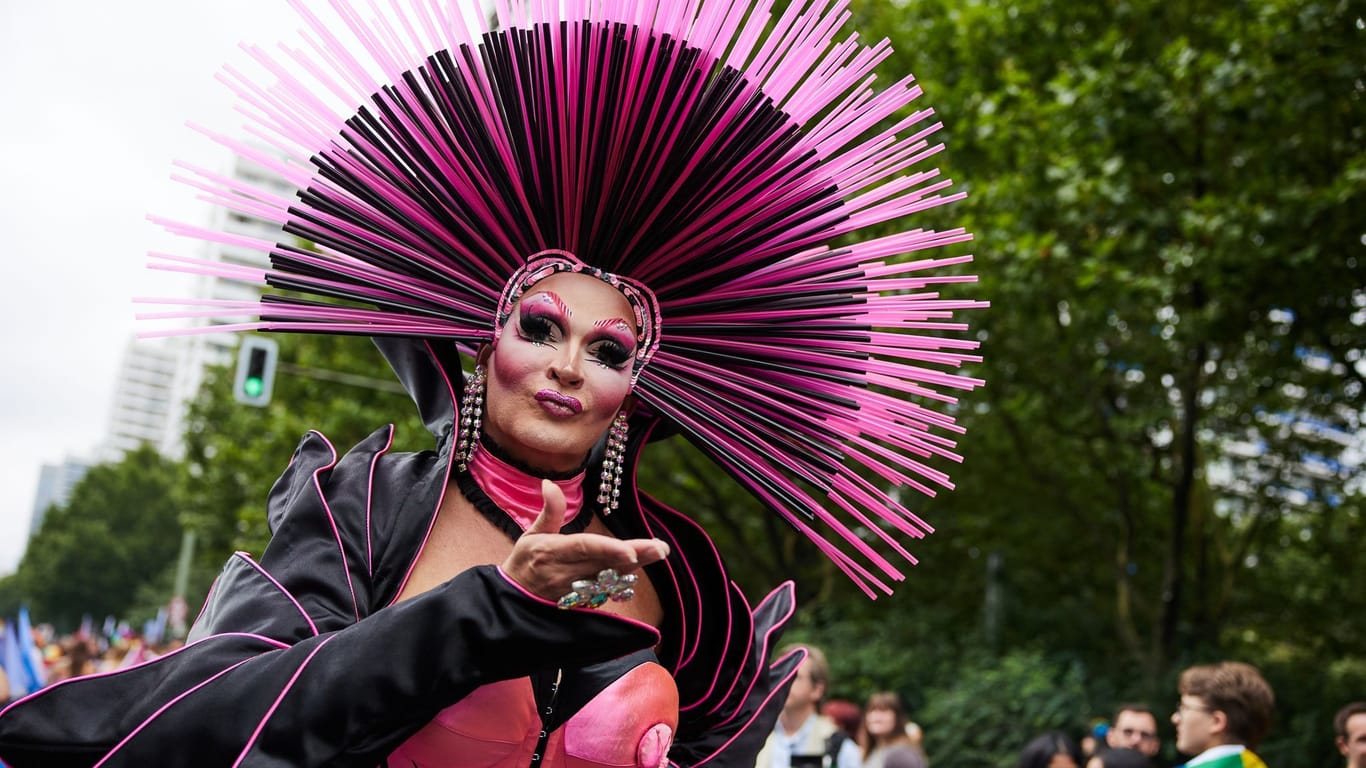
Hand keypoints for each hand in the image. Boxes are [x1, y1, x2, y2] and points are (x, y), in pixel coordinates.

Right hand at [502, 480, 669, 602]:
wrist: (514, 600)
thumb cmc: (524, 562)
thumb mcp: (531, 534)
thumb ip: (549, 511)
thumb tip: (549, 482)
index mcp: (552, 552)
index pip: (583, 549)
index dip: (607, 550)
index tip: (630, 551)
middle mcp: (566, 573)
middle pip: (605, 564)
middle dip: (635, 556)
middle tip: (661, 548)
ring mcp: (576, 590)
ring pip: (611, 577)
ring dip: (636, 567)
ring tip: (659, 552)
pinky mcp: (582, 601)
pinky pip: (607, 589)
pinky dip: (625, 578)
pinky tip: (643, 564)